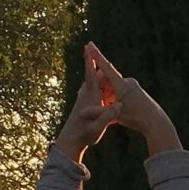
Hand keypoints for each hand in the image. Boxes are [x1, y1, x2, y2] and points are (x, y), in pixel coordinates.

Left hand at [52, 41, 120, 161]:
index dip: (90, 60)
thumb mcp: (99, 127)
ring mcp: (83, 101)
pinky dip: (99, 87)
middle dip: (97, 66)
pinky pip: (93, 92)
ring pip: (93, 84)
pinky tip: (103, 89)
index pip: (91, 75)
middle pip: (92, 76)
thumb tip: (118, 105)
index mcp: (90, 98)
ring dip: (99, 77)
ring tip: (104, 70)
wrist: (70, 143)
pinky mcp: (84, 106)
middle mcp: (85, 96)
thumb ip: (108, 116)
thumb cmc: (84, 135)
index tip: (88, 47)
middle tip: (98, 53)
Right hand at [91, 47, 180, 155]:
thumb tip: (81, 113)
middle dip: (99, 89)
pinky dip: (113, 98)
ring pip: (113, 87)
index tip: (89, 44)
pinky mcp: (136, 90)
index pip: (106, 67)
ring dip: (107, 96)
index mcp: (122, 84)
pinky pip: (120, 91)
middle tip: (98, 102)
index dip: (96, 56)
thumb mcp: (115, 116)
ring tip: (109, 109)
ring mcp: (133, 85)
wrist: (157, 122)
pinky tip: (115, 109)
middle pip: (107, 81)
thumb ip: (98, 112)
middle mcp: (128, 81)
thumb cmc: (136, 119)